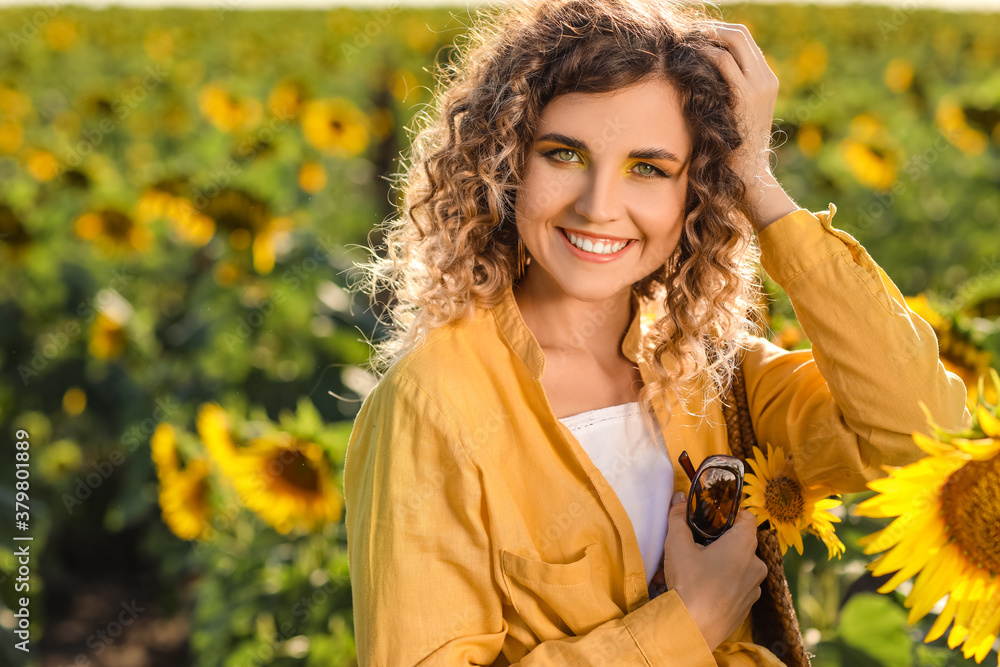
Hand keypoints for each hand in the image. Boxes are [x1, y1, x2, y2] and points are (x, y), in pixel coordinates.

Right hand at [661, 491, 766, 651]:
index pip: (747, 517)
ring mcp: (754, 588)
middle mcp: (756, 564)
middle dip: (722, 541)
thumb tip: (678, 498)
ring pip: (741, 566)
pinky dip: (726, 583)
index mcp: (744, 544)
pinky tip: (705, 589)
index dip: (731, 514)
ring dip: (724, 563)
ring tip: (699, 570)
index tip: (713, 518)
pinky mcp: (748, 607)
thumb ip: (678, 518)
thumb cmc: (689, 583)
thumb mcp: (677, 545)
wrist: (692, 629)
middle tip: (699, 545)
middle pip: (742, 542)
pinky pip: (739, 586)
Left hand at [704, 23, 797, 229]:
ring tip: (683, 43)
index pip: (744, 41)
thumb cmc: (735, 151)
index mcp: (766, 81)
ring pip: (733, 39)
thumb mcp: (734, 116)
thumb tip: (701, 80)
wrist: (750, 174)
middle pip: (739, 33)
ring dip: (705, 37)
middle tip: (685, 35)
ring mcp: (759, 84)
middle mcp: (766, 78)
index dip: (718, 33)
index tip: (694, 38)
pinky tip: (686, 58)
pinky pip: (723, 60)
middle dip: (711, 29)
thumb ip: (726, 95)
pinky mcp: (746, 95)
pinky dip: (704, 53)